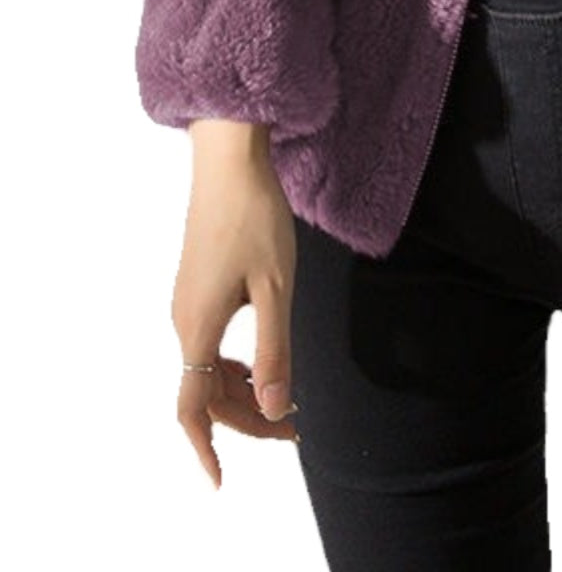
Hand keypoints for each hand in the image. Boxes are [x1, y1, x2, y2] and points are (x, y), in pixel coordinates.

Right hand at [171, 126, 300, 488]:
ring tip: (288, 402)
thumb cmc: (255, 217)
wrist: (229, 161)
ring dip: (243, 392)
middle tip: (296, 430)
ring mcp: (187, 302)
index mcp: (198, 326)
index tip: (221, 481)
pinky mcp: (197, 286)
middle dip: (248, 419)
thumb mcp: (276, 287)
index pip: (194, 406)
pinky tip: (264, 359)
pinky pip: (210, 343)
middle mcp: (184, 319)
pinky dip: (235, 364)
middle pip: (207, 392)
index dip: (208, 448)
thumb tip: (275, 406)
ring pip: (208, 369)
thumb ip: (274, 350)